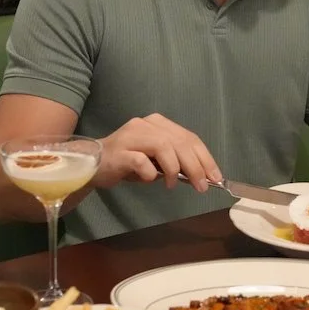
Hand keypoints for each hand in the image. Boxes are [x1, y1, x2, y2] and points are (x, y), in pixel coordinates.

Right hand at [96, 114, 222, 190]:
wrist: (92, 163)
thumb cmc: (127, 163)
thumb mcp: (156, 160)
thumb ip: (175, 161)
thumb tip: (201, 175)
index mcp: (159, 123)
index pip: (189, 138)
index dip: (205, 158)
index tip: (216, 177)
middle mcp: (147, 124)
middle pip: (180, 142)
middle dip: (196, 166)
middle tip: (202, 186)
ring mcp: (132, 135)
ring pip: (164, 147)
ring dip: (174, 169)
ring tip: (174, 185)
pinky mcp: (120, 151)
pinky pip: (141, 161)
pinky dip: (150, 173)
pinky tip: (151, 180)